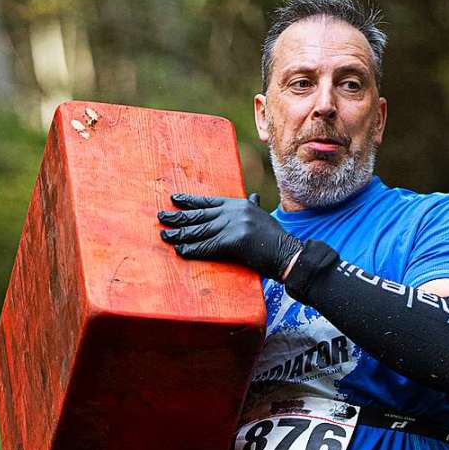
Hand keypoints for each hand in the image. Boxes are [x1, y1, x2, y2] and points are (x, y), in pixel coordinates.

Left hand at [158, 193, 302, 280]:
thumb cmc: (275, 239)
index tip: (174, 199)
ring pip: (200, 230)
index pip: (208, 201)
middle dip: (179, 216)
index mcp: (239, 205)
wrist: (287, 252)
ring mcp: (233, 226)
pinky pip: (207, 246)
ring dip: (180, 233)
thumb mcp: (262, 217)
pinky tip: (180, 250)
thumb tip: (252, 196)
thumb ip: (253, 207)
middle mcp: (234, 212)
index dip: (189, 201)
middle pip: (200, 214)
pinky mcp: (233, 241)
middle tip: (161, 217)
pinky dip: (192, 249)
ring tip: (165, 235)